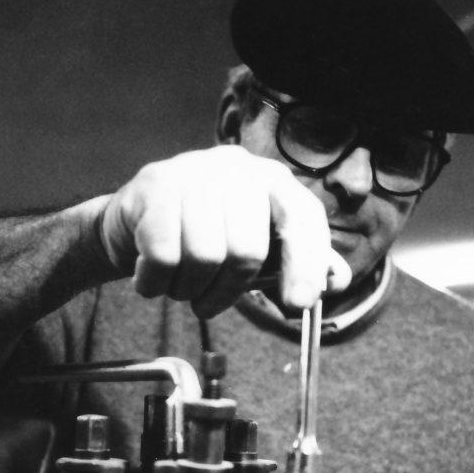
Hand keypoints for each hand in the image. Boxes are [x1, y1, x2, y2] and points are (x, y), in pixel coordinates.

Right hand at [98, 145, 350, 317]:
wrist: (135, 221)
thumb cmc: (206, 237)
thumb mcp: (257, 248)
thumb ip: (299, 262)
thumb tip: (338, 280)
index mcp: (272, 181)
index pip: (302, 219)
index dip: (304, 265)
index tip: (299, 304)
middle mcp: (237, 168)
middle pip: (247, 250)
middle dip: (226, 292)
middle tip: (208, 303)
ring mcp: (193, 172)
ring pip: (204, 256)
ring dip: (188, 290)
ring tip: (180, 285)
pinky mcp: (154, 187)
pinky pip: (163, 256)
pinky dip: (156, 283)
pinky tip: (153, 277)